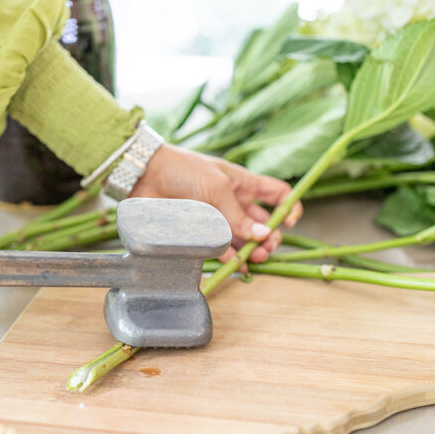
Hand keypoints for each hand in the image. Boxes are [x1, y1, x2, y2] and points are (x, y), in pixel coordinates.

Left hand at [131, 145, 301, 261]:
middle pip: (264, 224)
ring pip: (245, 240)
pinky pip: (221, 249)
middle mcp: (235, 203)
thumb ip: (239, 214)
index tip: (289, 222)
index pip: (278, 195)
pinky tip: (236, 264)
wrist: (145, 175)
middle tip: (265, 246)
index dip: (289, 207)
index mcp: (244, 184)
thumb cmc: (183, 169)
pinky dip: (231, 258)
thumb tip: (265, 235)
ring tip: (253, 257)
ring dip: (253, 251)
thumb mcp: (217, 187)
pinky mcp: (202, 233)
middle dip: (270, 237)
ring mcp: (219, 219)